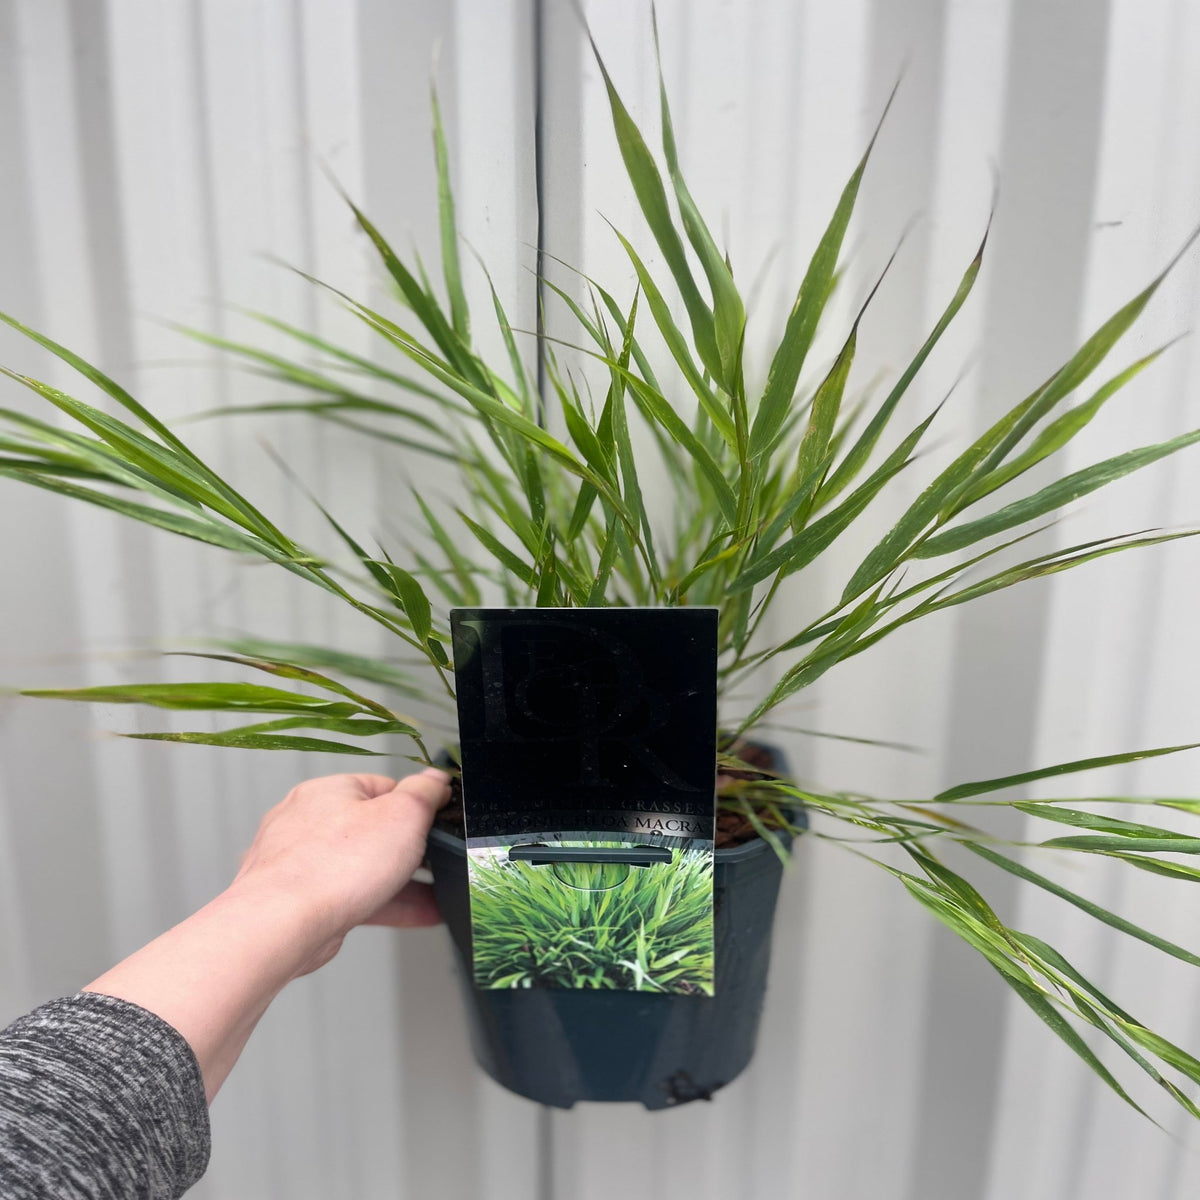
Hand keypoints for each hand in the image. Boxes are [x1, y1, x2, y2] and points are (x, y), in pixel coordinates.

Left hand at [85, 767, 451, 1100]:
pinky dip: (370, 912)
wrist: (274, 931)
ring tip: (431, 906)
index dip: (416, 808)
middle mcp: (302, 825)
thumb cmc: (326, 871)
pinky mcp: (288, 909)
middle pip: (365, 833)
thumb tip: (437, 780)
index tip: (440, 825)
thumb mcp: (398, 819)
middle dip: (404, 855)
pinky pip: (340, 903)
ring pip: (353, 872)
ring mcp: (290, 868)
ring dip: (392, 888)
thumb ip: (423, 797)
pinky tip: (396, 926)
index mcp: (326, 792)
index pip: (382, 788)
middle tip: (437, 870)